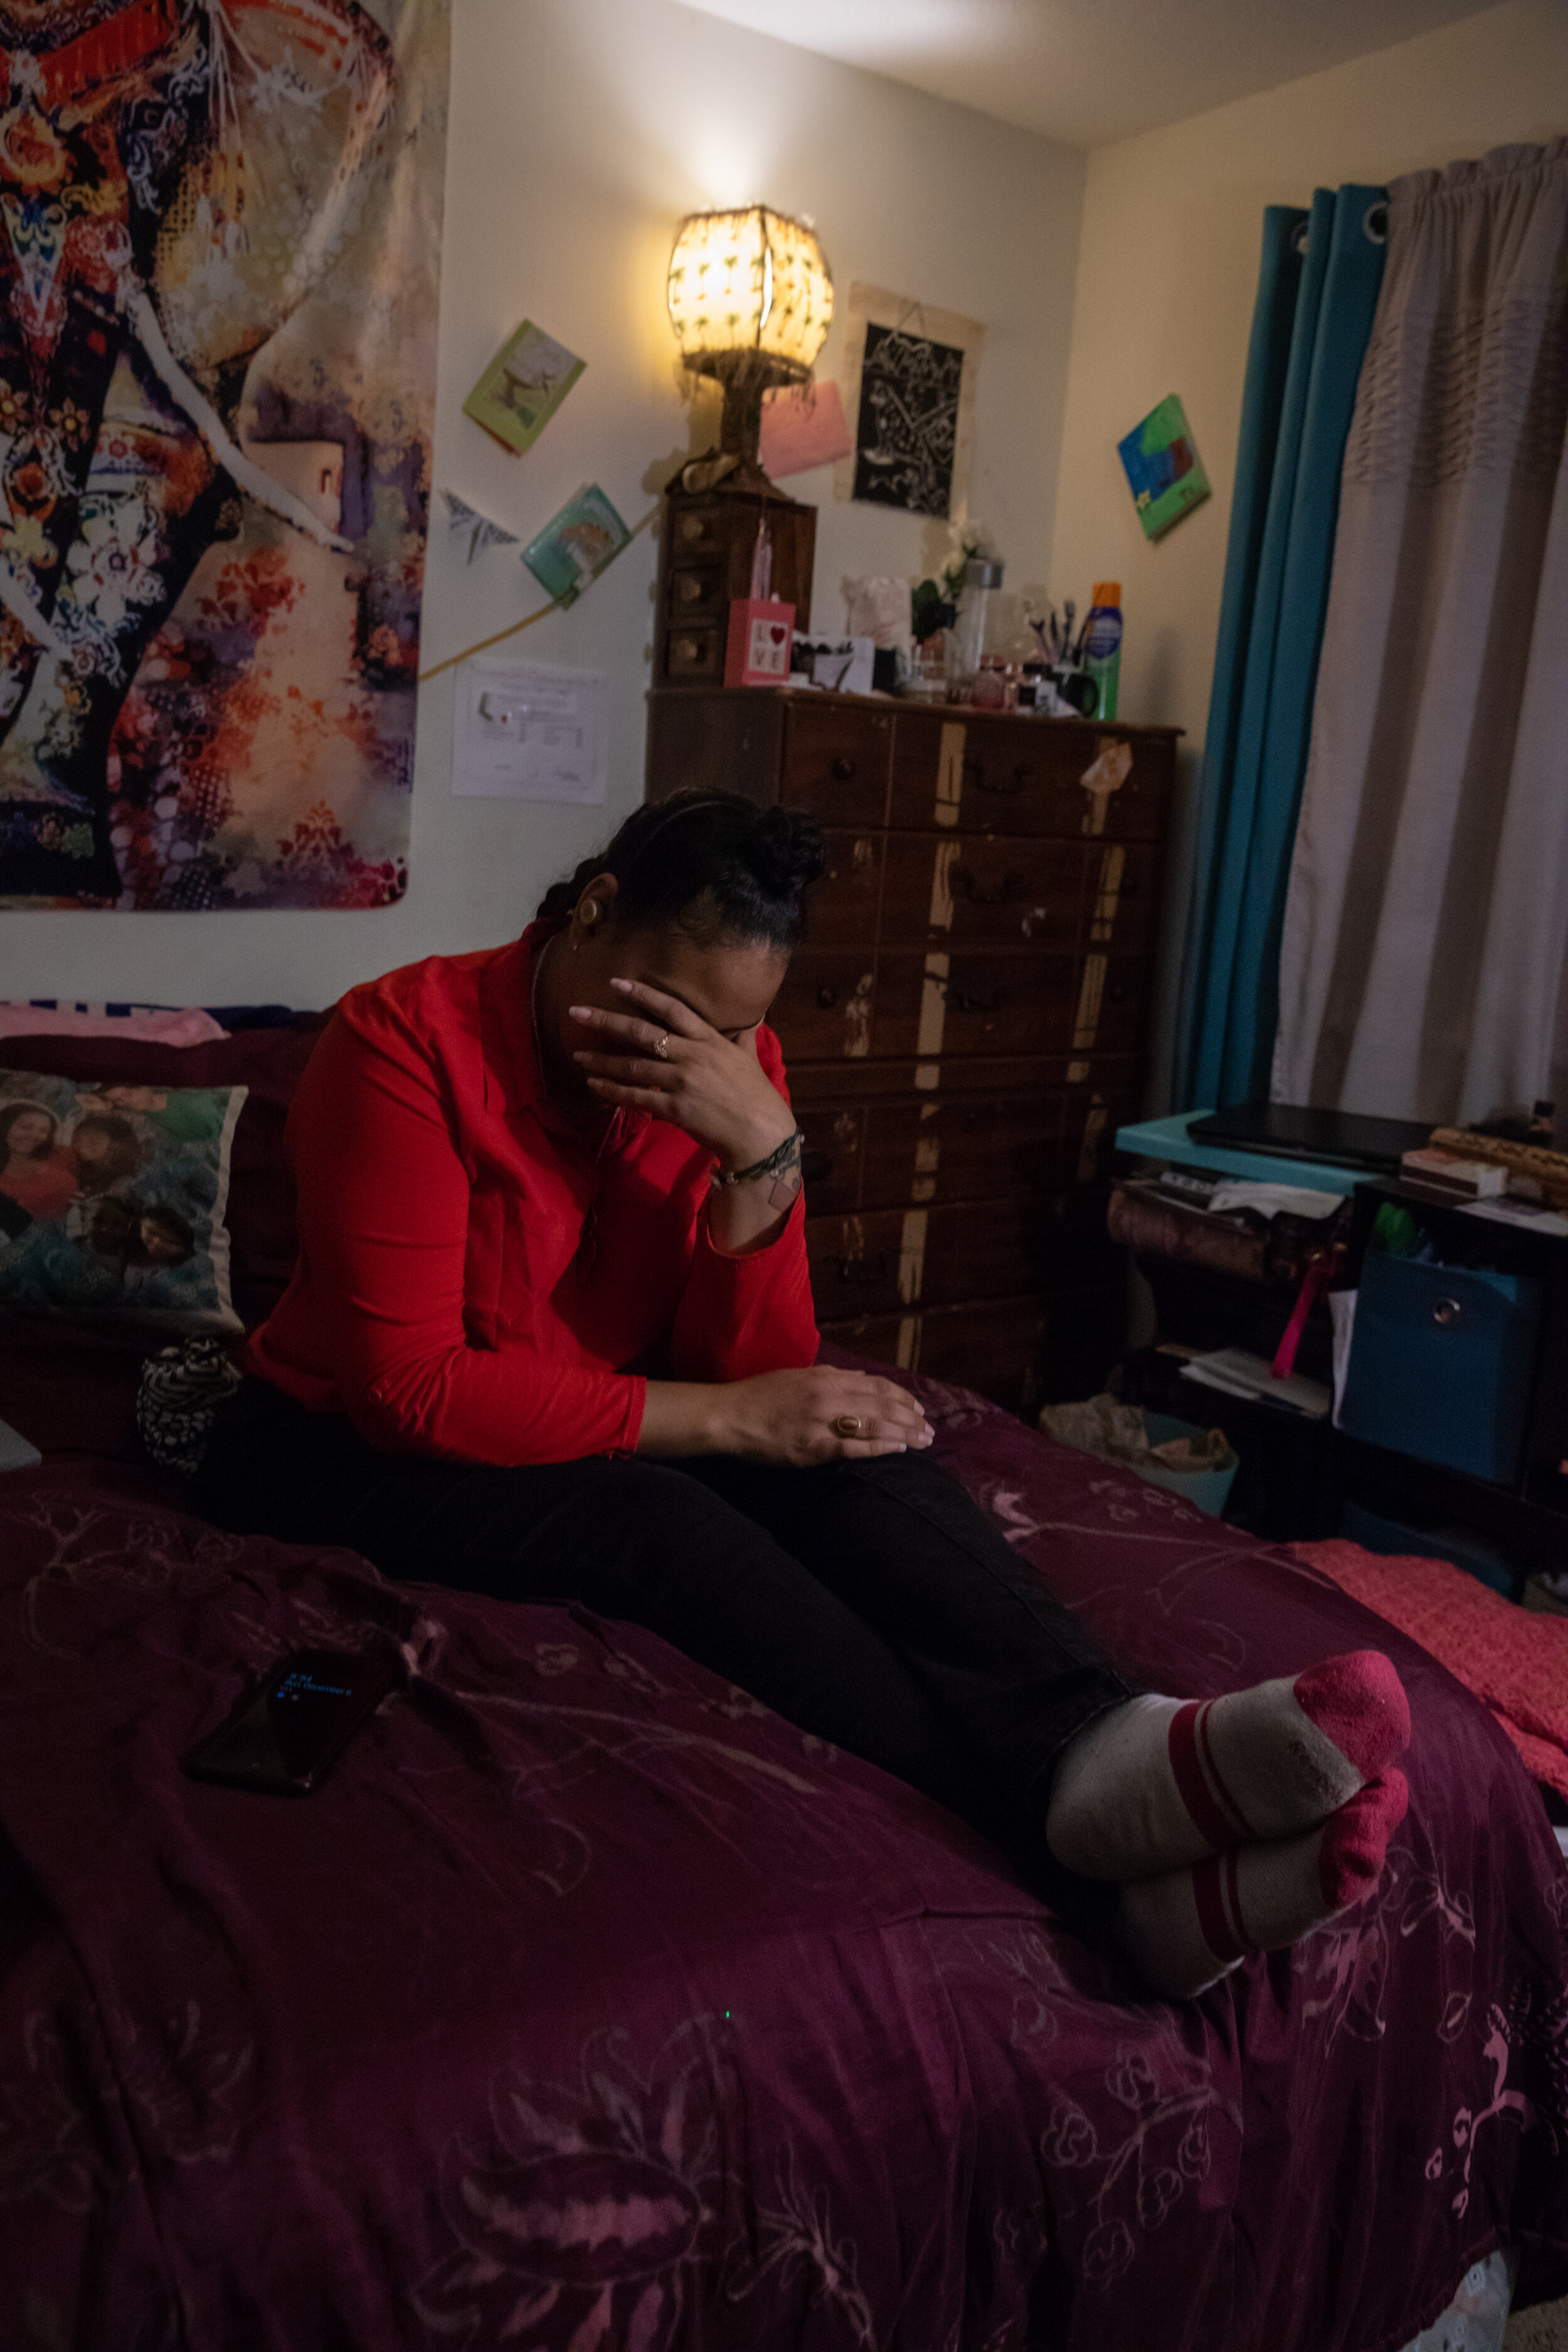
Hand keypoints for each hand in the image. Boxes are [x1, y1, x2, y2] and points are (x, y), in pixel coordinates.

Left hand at [569, 978, 794, 1169]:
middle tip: (576, 1012)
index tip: (616, 983)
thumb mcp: (749, 1058)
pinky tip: (594, 1085)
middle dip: (606, 1021)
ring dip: (602, 1061)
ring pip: (633, 1066)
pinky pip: (636, 1097)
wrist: (760, 1133)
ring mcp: (682, 1082)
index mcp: (709, 1040)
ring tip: (578, 1056)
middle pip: (642, 1033)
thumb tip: (754, 1016)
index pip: (671, 1009)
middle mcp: (692, 1056)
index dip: (643, 994)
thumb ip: (744, 1035)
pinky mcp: (675, 1108)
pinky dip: (613, 1091)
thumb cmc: (755, 1094)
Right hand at [718, 1366, 935, 1464]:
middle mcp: (828, 1395)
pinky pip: (854, 1446)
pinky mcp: (812, 1447)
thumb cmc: (758, 1396)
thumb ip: (831, 1377)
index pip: (875, 1385)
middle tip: (931, 1430)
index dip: (902, 1396)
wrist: (728, 1414)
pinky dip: (880, 1447)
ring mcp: (821, 1421)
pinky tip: (898, 1449)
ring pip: (875, 1423)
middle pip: (882, 1404)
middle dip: (911, 1417)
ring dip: (905, 1432)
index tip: (918, 1408)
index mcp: (825, 1377)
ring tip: (924, 1441)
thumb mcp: (798, 1376)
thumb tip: (861, 1380)